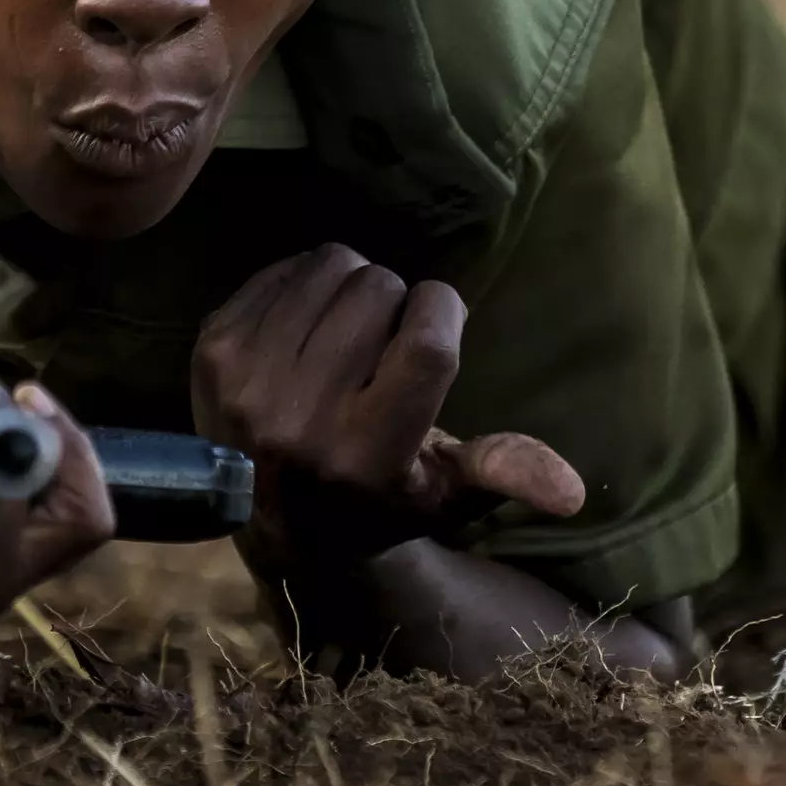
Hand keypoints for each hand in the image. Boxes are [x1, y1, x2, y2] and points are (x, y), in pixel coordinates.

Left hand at [190, 244, 584, 575]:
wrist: (268, 519)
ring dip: (353, 284)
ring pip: (331, 266)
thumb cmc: (376, 498)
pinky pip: (284, 269)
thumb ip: (503, 474)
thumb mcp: (445, 496)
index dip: (443, 311)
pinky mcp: (212, 349)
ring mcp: (247, 382)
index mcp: (367, 455)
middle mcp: (299, 421)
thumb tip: (573, 492)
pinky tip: (309, 329)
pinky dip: (306, 284)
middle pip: (378, 290)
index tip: (440, 321)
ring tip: (351, 331)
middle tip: (387, 342)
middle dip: (396, 302)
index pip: (427, 341)